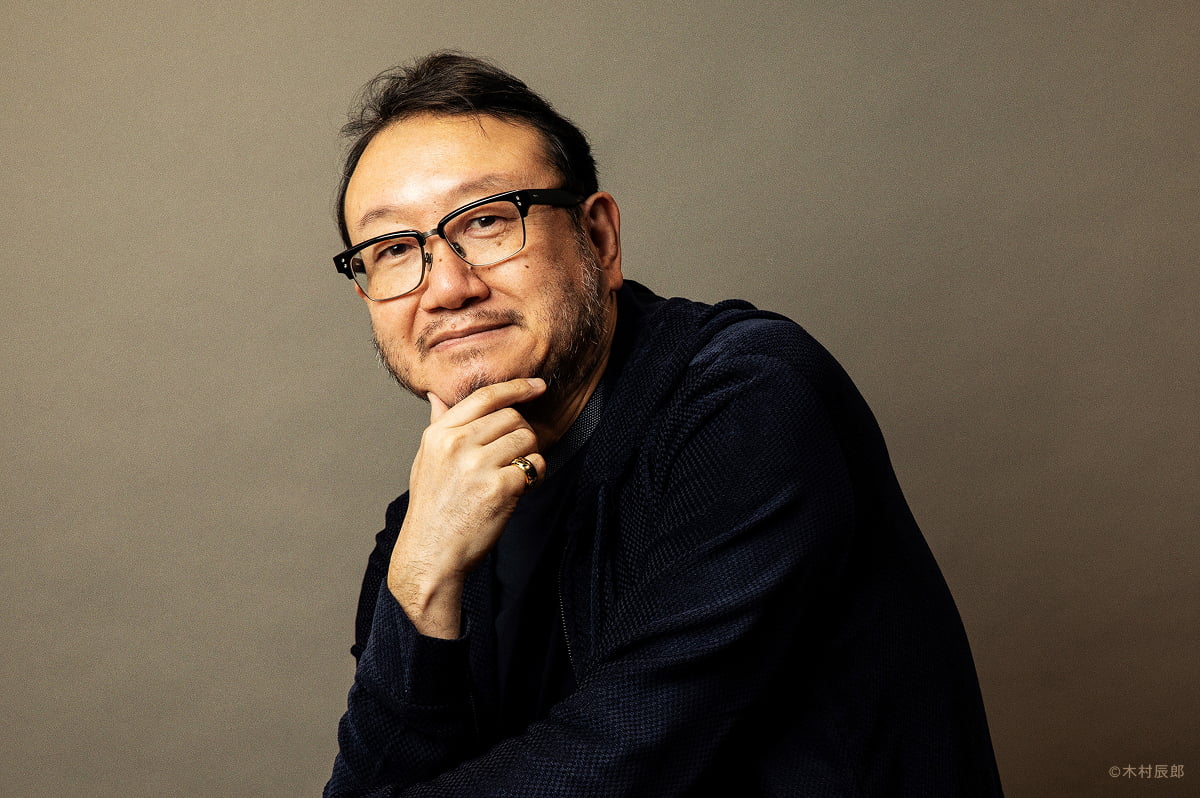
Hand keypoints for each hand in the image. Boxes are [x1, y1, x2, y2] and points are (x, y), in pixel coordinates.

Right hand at [388, 377, 547, 637]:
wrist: (431, 554)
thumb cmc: (431, 509)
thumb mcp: (426, 461)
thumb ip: (438, 426)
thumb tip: (436, 395)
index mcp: (439, 435)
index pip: (485, 397)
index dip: (517, 387)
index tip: (538, 386)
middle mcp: (457, 445)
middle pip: (512, 417)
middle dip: (522, 434)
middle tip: (514, 458)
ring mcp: (478, 466)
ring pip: (527, 439)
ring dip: (529, 456)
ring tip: (513, 475)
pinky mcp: (499, 488)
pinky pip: (534, 466)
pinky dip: (534, 477)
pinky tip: (519, 490)